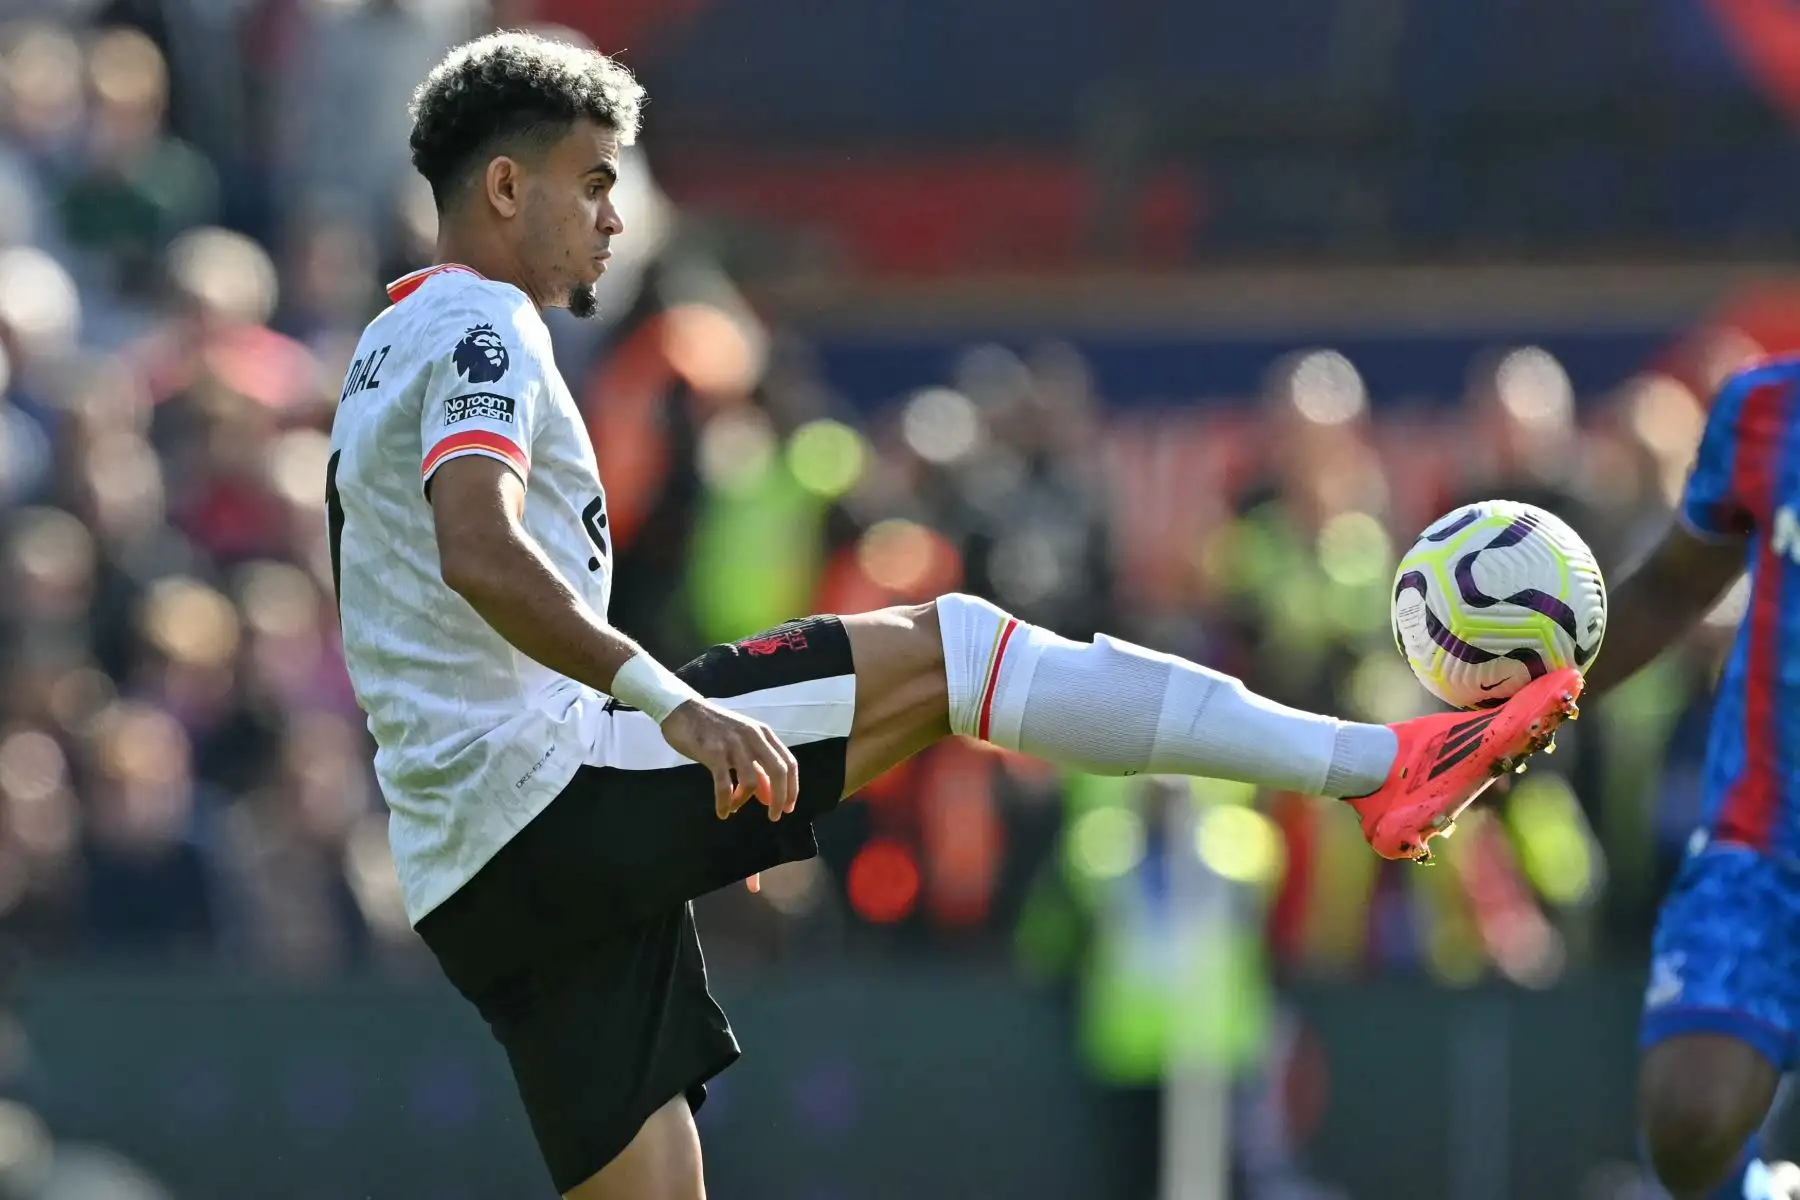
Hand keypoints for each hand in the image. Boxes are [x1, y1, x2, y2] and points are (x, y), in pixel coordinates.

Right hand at [658, 698, 800, 823]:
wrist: (683, 711)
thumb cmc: (713, 729)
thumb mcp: (741, 743)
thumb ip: (757, 767)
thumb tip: (769, 797)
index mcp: (763, 733)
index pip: (789, 763)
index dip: (792, 788)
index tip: (788, 807)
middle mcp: (753, 737)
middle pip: (778, 772)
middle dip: (779, 798)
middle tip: (774, 816)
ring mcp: (734, 744)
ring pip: (751, 781)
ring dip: (744, 800)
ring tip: (734, 807)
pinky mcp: (714, 753)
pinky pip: (724, 785)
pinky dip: (725, 802)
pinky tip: (722, 811)